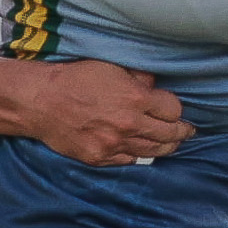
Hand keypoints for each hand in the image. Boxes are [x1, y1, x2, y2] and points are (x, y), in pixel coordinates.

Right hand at [18, 60, 190, 166]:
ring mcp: (115, 144)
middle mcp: (130, 124)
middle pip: (170, 134)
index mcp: (135, 98)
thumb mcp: (109, 67)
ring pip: (153, 151)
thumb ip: (136, 76)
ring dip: (166, 147)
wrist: (41, 102)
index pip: (173, 109)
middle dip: (181, 131)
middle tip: (186, 131)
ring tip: (172, 143)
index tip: (173, 109)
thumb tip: (153, 84)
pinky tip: (143, 150)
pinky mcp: (101, 157)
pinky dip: (139, 155)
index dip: (175, 109)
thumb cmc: (74, 79)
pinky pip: (130, 160)